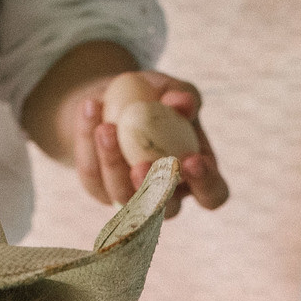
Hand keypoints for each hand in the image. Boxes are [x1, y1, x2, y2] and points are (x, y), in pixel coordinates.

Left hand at [72, 71, 231, 216]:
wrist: (112, 100)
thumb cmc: (154, 97)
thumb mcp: (170, 89)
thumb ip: (182, 95)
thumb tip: (182, 102)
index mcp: (196, 174)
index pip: (213, 194)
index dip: (205, 184)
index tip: (192, 160)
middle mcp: (167, 194)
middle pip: (167, 211)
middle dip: (154, 191)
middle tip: (141, 165)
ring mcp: (132, 198)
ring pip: (123, 196)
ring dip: (113, 163)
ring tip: (106, 127)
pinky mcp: (101, 189)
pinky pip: (93, 174)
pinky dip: (88, 141)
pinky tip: (90, 108)